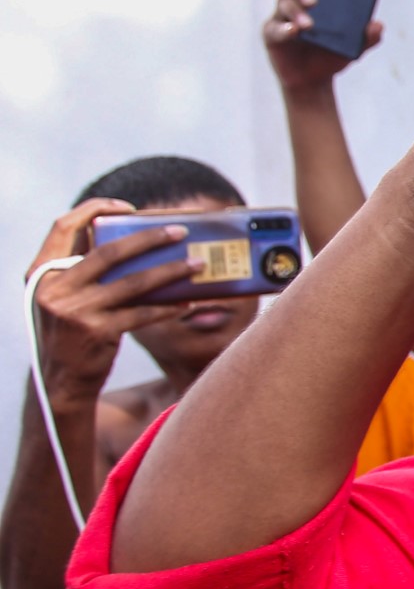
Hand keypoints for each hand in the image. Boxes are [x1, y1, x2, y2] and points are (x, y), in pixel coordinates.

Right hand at [25, 201, 194, 410]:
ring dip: (171, 271)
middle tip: (180, 231)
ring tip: (198, 265)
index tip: (127, 207)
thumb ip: (81, 272)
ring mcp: (76, 311)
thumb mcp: (62, 298)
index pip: (63, 227)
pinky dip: (168, 306)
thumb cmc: (71, 332)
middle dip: (149, 238)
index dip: (94, 210)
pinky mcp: (98, 332)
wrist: (61, 381)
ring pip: (134, 282)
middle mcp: (54, 288)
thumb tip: (135, 244)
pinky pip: (143, 313)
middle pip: (109, 251)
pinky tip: (188, 301)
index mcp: (41, 273)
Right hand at [262, 0, 383, 91]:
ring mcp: (281, 16)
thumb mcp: (355, 47)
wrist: (314, 81)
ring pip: (284, 3)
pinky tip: (294, 31)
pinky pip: (275, 28)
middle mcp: (295, 1)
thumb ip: (368, 36)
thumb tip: (378, 25)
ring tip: (309, 25)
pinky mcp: (271, 34)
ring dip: (297, 12)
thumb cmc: (332, 55)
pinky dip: (284, 29)